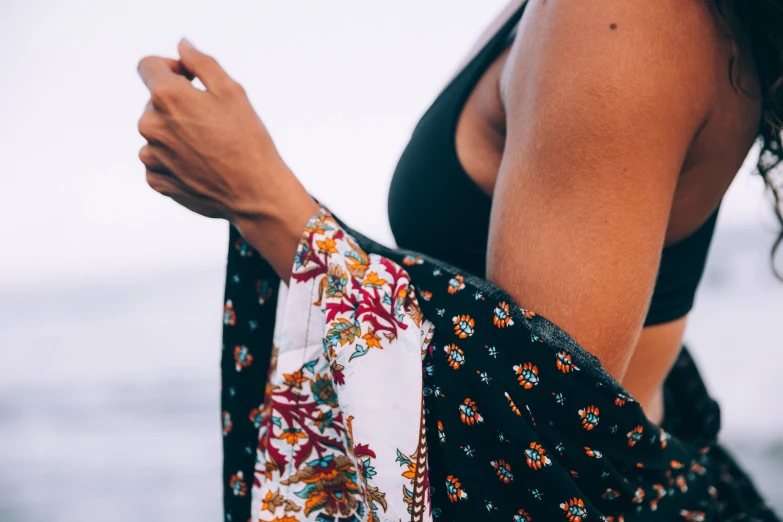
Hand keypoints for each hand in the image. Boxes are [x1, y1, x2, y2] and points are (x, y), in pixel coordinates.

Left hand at [137, 39, 316, 279]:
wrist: (255, 193)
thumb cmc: (249, 142)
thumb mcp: (232, 91)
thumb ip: (201, 63)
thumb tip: (182, 48)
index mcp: (166, 97)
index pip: (148, 66)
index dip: (170, 68)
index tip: (190, 80)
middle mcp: (150, 125)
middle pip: (154, 102)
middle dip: (178, 106)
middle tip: (212, 123)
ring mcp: (151, 156)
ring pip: (157, 133)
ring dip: (176, 134)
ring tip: (209, 148)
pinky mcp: (157, 180)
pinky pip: (159, 161)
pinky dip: (175, 160)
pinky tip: (202, 166)